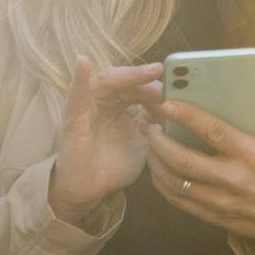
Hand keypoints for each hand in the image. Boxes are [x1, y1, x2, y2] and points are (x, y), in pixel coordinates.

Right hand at [48, 57, 163, 224]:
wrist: (90, 192)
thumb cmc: (114, 165)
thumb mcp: (144, 142)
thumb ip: (157, 123)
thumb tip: (179, 107)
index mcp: (122, 103)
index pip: (142, 87)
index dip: (160, 87)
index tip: (181, 90)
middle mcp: (105, 99)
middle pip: (128, 81)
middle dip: (150, 81)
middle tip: (172, 83)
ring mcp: (88, 105)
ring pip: (108, 81)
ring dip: (130, 76)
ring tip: (152, 71)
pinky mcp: (73, 117)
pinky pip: (76, 95)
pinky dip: (79, 77)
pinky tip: (83, 62)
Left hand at [146, 83, 254, 247]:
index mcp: (250, 154)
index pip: (212, 131)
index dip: (186, 116)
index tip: (167, 105)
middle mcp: (232, 178)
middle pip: (185, 159)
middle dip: (161, 143)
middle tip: (151, 128)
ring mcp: (220, 200)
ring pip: (177, 182)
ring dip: (157, 164)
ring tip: (151, 148)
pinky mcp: (213, 215)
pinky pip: (180, 201)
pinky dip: (163, 186)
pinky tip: (158, 172)